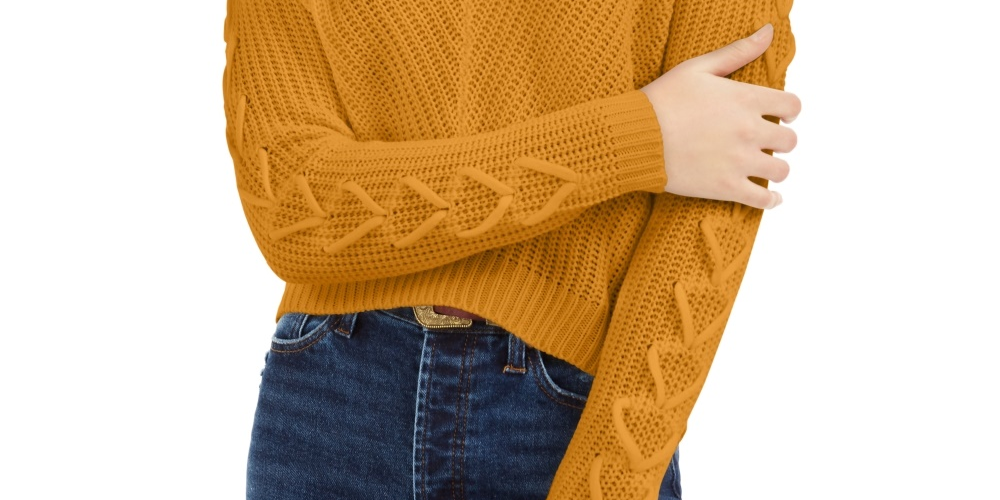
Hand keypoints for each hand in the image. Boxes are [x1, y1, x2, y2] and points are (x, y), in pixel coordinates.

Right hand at [640, 22, 800, 209]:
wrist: (636, 137)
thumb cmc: (662, 100)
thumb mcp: (698, 68)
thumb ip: (737, 52)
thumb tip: (768, 32)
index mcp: (746, 99)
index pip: (792, 105)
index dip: (789, 110)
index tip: (782, 115)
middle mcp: (750, 130)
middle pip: (789, 140)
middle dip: (781, 140)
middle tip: (766, 142)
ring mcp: (740, 161)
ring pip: (781, 170)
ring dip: (776, 168)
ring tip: (764, 167)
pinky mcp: (726, 187)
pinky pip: (763, 200)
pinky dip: (771, 201)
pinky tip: (771, 198)